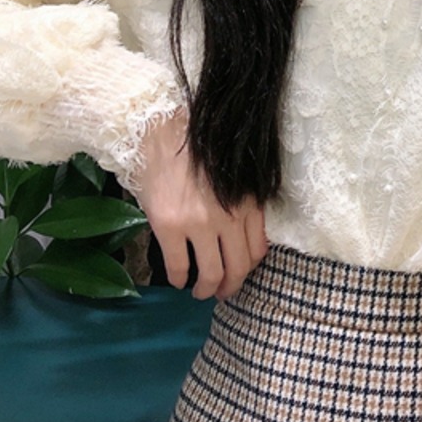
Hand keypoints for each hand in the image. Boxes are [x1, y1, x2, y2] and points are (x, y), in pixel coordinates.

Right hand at [134, 111, 267, 300]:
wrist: (164, 129)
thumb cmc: (200, 149)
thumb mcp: (234, 175)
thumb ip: (243, 203)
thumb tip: (244, 237)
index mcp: (247, 201)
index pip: (257, 250)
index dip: (248, 269)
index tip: (239, 273)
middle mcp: (229, 216)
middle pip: (238, 268)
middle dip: (230, 286)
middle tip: (221, 292)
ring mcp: (199, 224)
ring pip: (211, 274)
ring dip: (206, 290)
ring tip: (200, 291)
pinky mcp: (170, 226)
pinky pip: (179, 267)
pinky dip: (179, 280)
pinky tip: (177, 280)